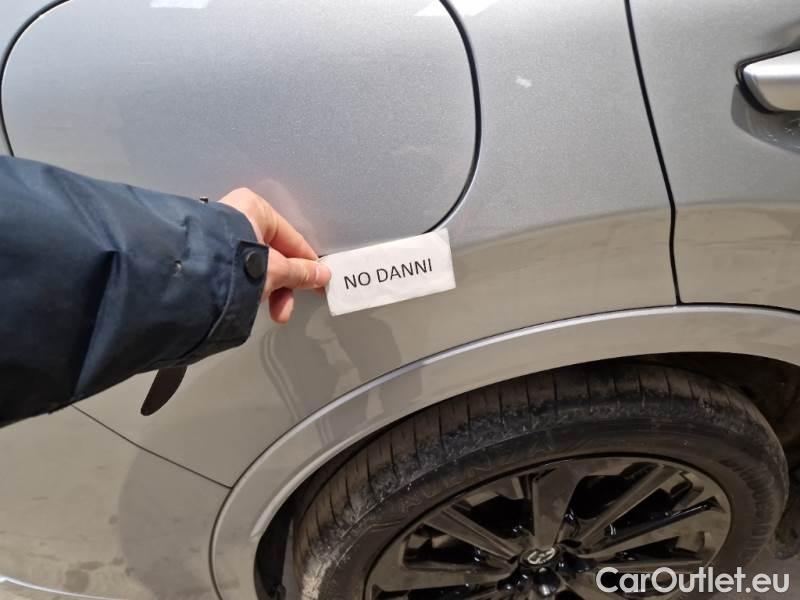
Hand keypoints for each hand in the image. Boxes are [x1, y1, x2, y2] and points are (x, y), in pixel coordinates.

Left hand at [220, 187, 329, 322]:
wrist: (190, 277)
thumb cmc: (238, 264)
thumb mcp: (277, 270)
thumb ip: (301, 273)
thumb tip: (323, 275)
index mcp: (255, 209)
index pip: (292, 239)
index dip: (308, 264)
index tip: (318, 284)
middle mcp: (237, 217)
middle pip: (274, 255)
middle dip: (283, 286)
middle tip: (285, 309)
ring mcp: (221, 237)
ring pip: (257, 266)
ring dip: (268, 292)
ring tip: (270, 312)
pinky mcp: (208, 256)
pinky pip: (239, 272)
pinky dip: (249, 288)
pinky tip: (249, 304)